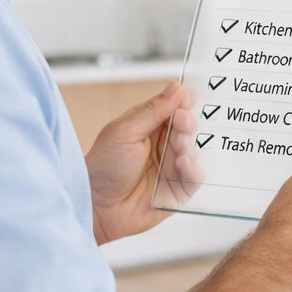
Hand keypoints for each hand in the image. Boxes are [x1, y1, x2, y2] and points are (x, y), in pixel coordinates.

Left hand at [85, 81, 198, 243]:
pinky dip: (193, 169)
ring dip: (190, 145)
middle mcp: (162, 147)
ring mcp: (171, 169)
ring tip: (179, 146)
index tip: (190, 97)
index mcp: (149, 128)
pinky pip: (195, 178)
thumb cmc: (103, 166)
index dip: (184, 102)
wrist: (96, 206)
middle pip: (187, 129)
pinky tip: (182, 163)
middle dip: (188, 123)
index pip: (173, 110)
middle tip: (182, 121)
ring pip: (194, 151)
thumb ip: (153, 110)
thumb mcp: (125, 131)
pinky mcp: (177, 192)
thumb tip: (176, 86)